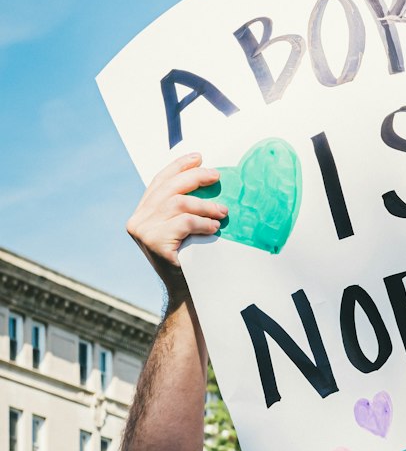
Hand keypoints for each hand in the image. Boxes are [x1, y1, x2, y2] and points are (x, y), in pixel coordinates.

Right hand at [126, 153, 226, 283]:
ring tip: (223, 212)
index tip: (198, 157)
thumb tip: (203, 174)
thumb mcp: (184, 227)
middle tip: (216, 176)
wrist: (187, 293)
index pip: (159, 182)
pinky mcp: (154, 243)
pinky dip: (203, 222)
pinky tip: (214, 227)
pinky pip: (184, 223)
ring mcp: (143, 232)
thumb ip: (182, 206)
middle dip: (194, 178)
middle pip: (168, 188)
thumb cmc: (191, 258)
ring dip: (204, 205)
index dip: (178, 166)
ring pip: (177, 204)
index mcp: (142, 213)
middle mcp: (137, 221)